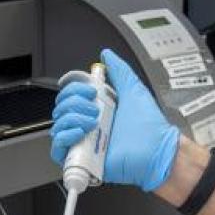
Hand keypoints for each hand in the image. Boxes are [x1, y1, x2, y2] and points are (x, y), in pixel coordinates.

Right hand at [50, 48, 179, 191]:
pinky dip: (64, 137)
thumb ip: (120, 70)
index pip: (70, 96)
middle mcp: (88, 125)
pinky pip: (59, 149)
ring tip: (93, 122)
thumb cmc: (150, 127)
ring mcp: (85, 142)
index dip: (75, 89)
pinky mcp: (83, 160)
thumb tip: (108, 54)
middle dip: (74, 103)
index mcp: (98, 109)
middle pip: (61, 109)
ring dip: (72, 118)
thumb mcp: (134, 90)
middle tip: (94, 108)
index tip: (92, 90)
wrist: (156, 152)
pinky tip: (80, 132)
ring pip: (58, 126)